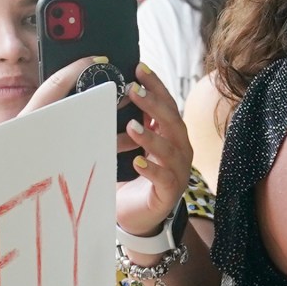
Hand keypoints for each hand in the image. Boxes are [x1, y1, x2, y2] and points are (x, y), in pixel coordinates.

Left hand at [22, 57, 193, 235]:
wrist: (134, 217)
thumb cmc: (130, 178)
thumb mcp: (128, 145)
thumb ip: (127, 123)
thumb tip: (107, 92)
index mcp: (170, 134)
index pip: (166, 102)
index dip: (155, 85)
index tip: (139, 68)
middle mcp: (179, 149)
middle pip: (172, 120)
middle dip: (153, 104)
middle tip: (132, 90)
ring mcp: (177, 172)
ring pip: (171, 149)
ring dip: (151, 136)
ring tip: (131, 126)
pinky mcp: (169, 193)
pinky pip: (163, 178)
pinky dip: (151, 168)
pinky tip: (137, 161)